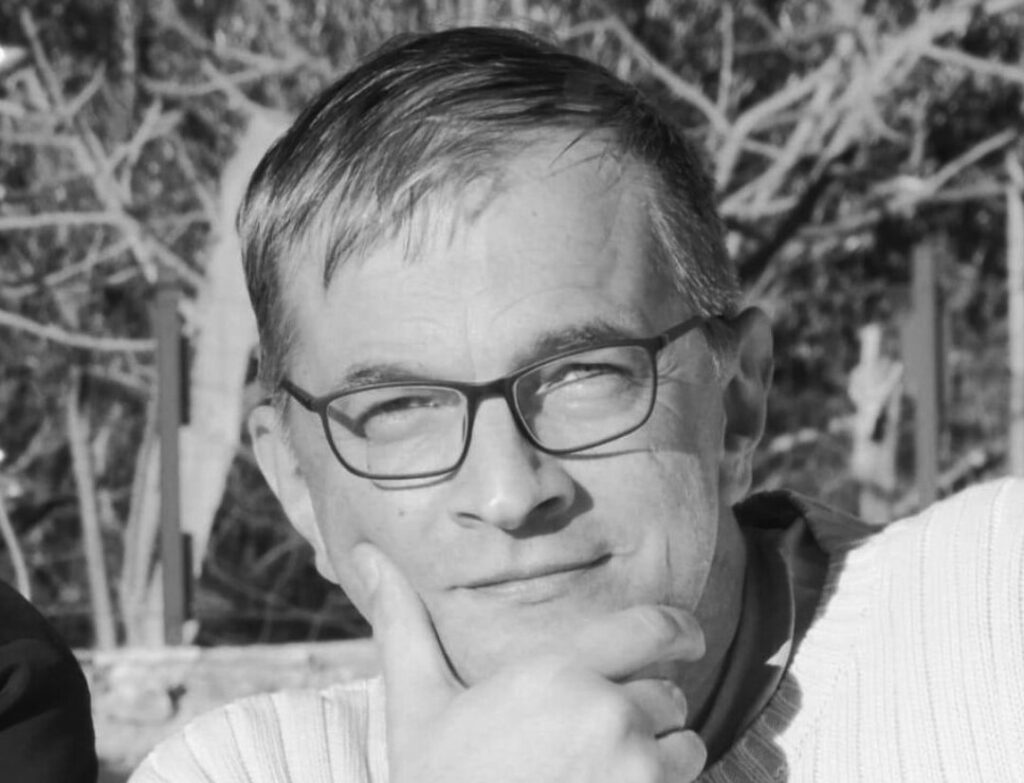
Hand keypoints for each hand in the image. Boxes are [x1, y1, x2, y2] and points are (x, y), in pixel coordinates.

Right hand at [355, 544, 707, 782]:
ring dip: (663, 755)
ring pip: (685, 746)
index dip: (680, 629)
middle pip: (668, 694)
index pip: (651, 629)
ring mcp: (634, 769)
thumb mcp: (416, 703)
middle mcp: (606, 711)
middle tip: (609, 732)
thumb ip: (402, 624)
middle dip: (649, 708)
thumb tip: (362, 555)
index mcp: (556, 670)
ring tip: (612, 772)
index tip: (691, 636)